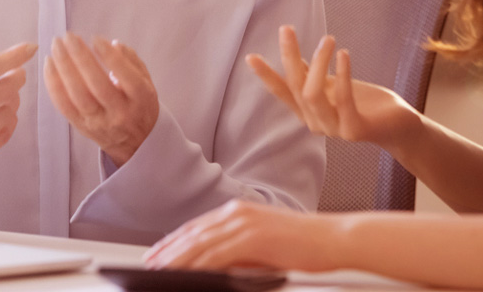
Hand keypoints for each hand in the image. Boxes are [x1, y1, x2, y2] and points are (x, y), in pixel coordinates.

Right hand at [0, 34, 35, 179]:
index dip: (12, 57)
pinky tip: (0, 114)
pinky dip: (8, 122)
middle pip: (2, 92)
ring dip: (13, 101)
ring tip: (4, 95)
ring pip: (6, 114)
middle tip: (17, 74)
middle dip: (17, 78)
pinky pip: (3, 137)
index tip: (30, 48)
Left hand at [44, 33, 157, 165]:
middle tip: (69, 37)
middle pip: (97, 85)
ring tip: (56, 46)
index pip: (125, 76)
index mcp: (141, 99)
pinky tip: (49, 64)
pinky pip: (63, 105)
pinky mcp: (81, 127)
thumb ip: (132, 61)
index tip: (95, 38)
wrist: (135, 143)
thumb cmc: (139, 104)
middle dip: (80, 58)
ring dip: (63, 68)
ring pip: (77, 95)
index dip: (109, 57)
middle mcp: (120, 113)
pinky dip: (53, 84)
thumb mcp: (147, 81)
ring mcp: (99, 122)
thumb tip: (113, 44)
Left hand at [144, 200, 338, 271]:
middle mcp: (238, 212)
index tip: (157, 254)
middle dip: (167, 250)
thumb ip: (239, 251)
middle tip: (148, 264)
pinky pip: (216, 254)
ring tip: (158, 271)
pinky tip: (184, 273)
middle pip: (193, 233)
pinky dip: (197, 264)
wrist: (334, 239)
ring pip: (199, 243)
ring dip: (175, 259)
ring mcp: (244, 222)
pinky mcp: (252, 237)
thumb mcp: (264, 245)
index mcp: (240, 210)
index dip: (174, 241)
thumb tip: (215, 266)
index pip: (198, 227)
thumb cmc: (305, 245)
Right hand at [246, 25, 417, 152]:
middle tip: (286, 28)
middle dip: (288, 56)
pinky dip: (341, 74)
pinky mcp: (354, 130)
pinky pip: (343, 99)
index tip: (251, 56)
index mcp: (308, 112)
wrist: (398, 125)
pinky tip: (343, 54)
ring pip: (313, 94)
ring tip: (328, 39)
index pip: (282, 92)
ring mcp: (334, 129)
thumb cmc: (365, 103)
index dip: (266, 75)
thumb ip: (314, 76)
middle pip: (295, 86)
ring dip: (319, 62)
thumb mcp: (334, 86)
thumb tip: (294, 57)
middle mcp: (315, 122)